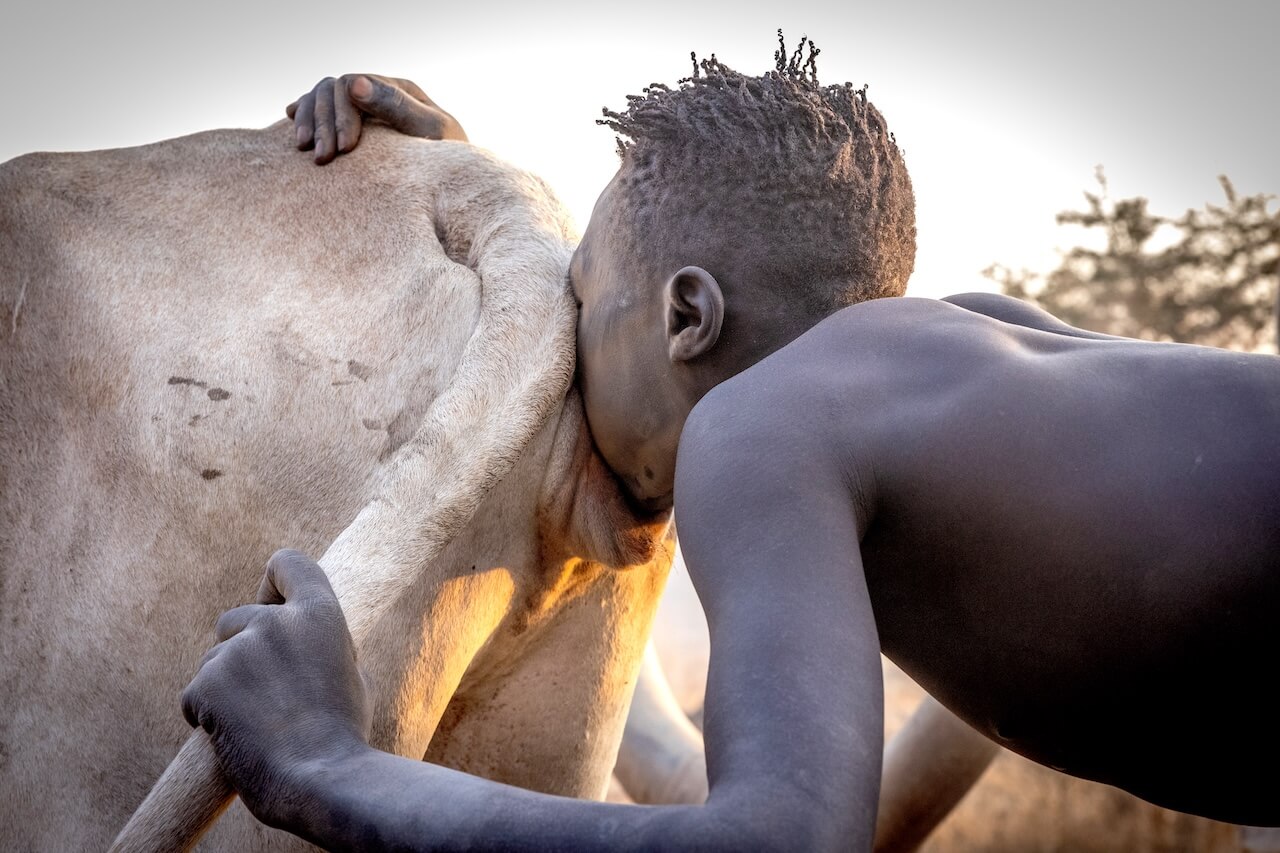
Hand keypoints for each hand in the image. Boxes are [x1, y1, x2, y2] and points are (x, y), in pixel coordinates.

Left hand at [182, 549, 371, 826]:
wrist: (321, 778)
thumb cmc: (342, 732)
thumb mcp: (348, 671)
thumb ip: (317, 643)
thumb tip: (296, 640)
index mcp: (318, 612)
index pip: (287, 563)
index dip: (274, 586)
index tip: (274, 609)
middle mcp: (274, 621)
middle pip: (237, 618)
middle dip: (242, 649)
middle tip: (264, 693)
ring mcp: (236, 652)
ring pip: (213, 660)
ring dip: (225, 686)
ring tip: (256, 724)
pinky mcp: (206, 685)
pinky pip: (194, 694)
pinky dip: (207, 714)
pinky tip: (233, 737)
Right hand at [286, 74, 468, 163]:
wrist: (454, 182)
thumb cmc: (448, 159)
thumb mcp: (430, 131)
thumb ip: (396, 106)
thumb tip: (354, 83)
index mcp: (397, 89)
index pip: (353, 85)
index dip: (342, 114)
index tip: (344, 149)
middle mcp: (378, 93)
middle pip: (332, 91)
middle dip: (324, 123)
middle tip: (322, 158)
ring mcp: (364, 107)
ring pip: (321, 98)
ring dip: (310, 121)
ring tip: (304, 149)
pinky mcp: (353, 125)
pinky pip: (320, 111)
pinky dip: (305, 116)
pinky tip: (293, 123)